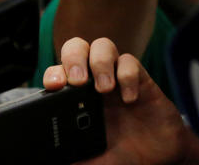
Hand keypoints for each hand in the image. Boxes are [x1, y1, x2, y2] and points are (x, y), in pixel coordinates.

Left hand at [43, 37, 185, 164]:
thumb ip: (68, 158)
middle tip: (78, 80)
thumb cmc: (119, 158)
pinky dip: (128, 76)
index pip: (58, 73)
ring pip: (103, 46)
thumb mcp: (87, 163)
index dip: (53, 73)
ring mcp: (117, 79)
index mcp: (75, 101)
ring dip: (100, 62)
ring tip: (104, 88)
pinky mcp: (141, 80)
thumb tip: (43, 160)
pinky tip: (129, 99)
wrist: (155, 160)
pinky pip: (131, 62)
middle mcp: (93, 84)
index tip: (53, 87)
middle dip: (74, 57)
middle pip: (78, 48)